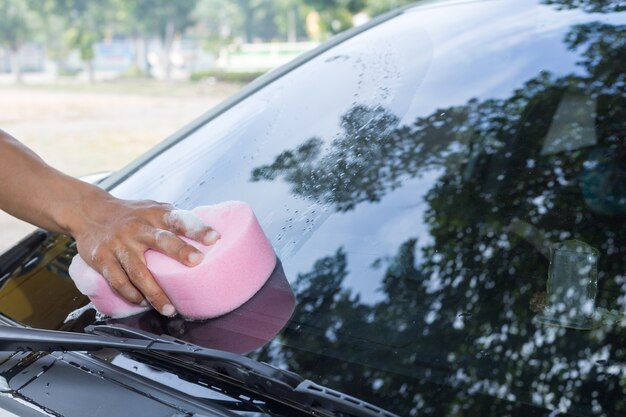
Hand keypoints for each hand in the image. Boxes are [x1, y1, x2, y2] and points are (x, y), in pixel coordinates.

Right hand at [69, 189, 218, 315]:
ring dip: (155, 293)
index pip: (179, 220)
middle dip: (180, 251)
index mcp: (155, 214)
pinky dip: (131, 294)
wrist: (88, 211)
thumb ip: (175, 220)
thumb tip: (206, 236)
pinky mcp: (102, 258)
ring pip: (139, 271)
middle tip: (196, 263)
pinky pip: (118, 281)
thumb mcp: (153, 209)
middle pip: (161, 240)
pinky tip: (142, 302)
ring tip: (169, 309)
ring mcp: (119, 243)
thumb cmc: (130, 214)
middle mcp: (137, 228)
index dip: (197, 228)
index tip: (214, 238)